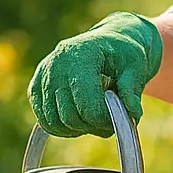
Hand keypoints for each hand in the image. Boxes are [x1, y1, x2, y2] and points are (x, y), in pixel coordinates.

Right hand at [27, 12, 162, 137]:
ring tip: (96, 116)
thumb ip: (132, 90)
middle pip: (70, 117)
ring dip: (79, 129)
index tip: (121, 117)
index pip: (87, 104)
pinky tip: (81, 119)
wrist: (109, 43)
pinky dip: (63, 128)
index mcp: (80, 55)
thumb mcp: (136, 65)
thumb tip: (132, 115)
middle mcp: (55, 64)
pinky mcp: (35, 87)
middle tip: (111, 120)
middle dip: (94, 126)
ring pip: (55, 123)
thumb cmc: (124, 53)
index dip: (106, 119)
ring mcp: (42, 76)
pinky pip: (45, 121)